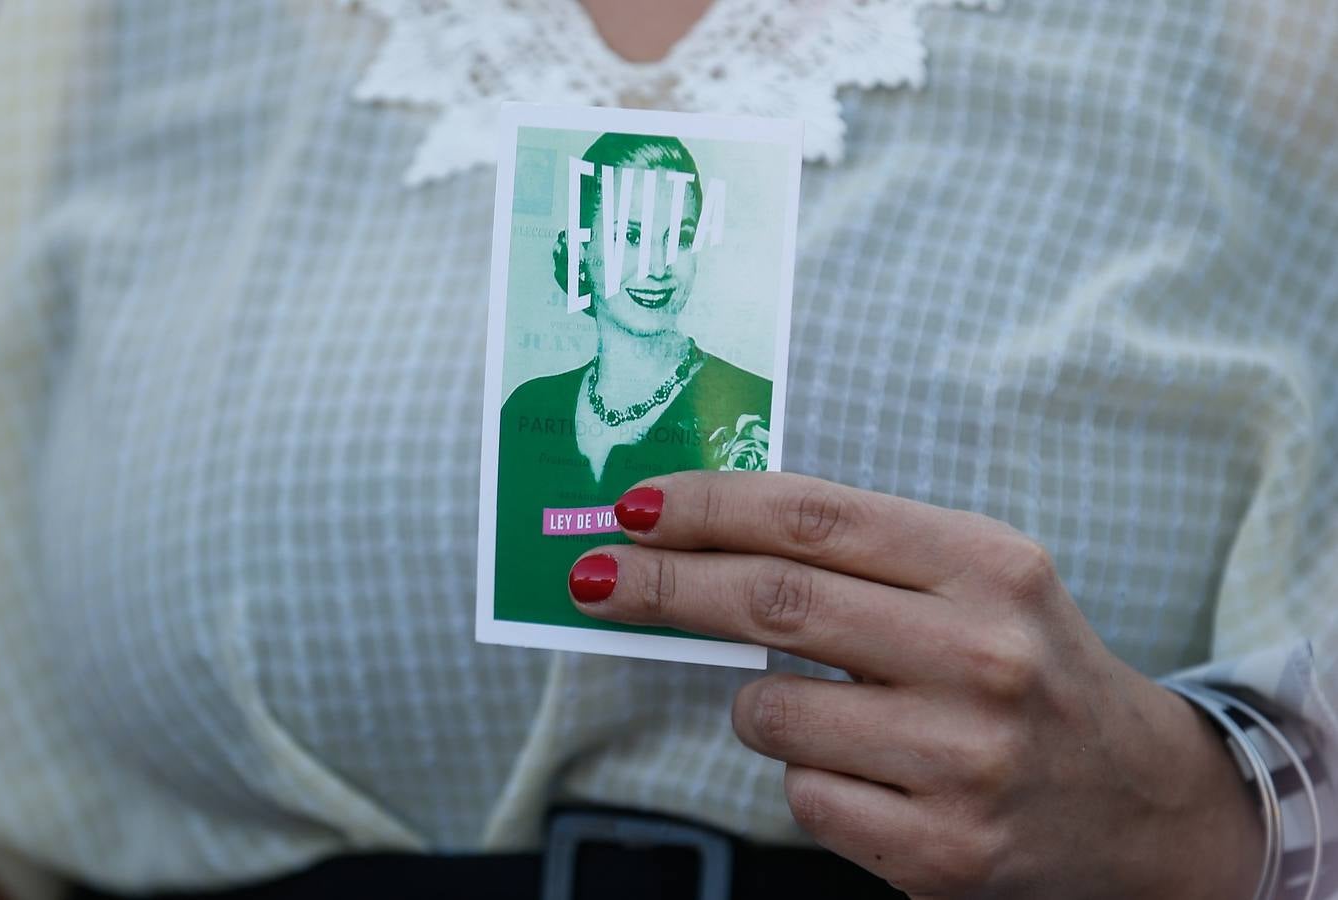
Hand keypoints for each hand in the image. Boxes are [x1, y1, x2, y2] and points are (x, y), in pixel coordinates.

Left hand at [568, 472, 1263, 898]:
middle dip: (664, 583)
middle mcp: (984, 657)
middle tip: (597, 575)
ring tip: (814, 703)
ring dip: (754, 700)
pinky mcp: (941, 851)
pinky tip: (868, 770)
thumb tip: (705, 536)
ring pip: (769, 711)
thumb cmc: (1030, 668)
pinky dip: (805, 772)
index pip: (813, 518)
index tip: (637, 505)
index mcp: (990, 565)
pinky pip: (802, 794)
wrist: (1136, 802)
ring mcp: (964, 760)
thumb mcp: (976, 582)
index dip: (709, 505)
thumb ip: (861, 555)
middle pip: (773, 601)